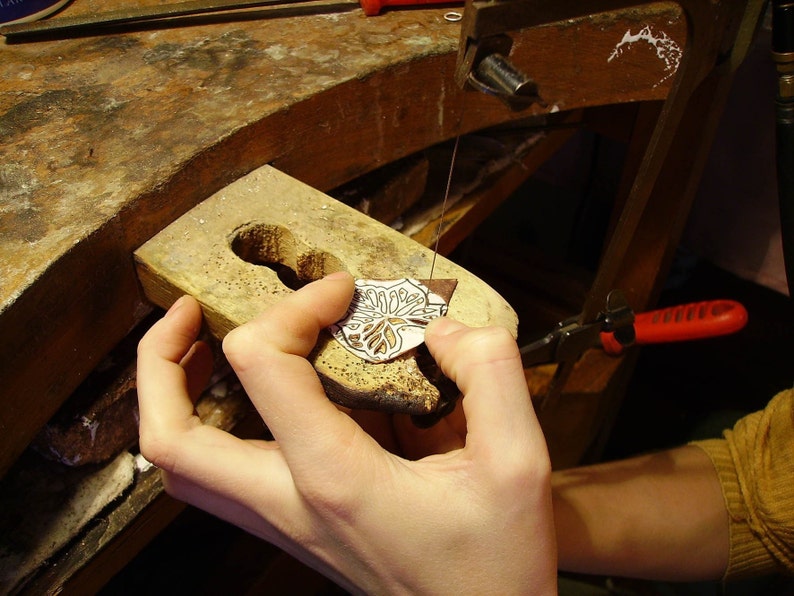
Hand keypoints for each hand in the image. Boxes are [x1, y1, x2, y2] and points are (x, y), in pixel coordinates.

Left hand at [137, 272, 556, 594]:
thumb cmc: (497, 561)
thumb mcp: (520, 461)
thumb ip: (491, 374)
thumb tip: (444, 330)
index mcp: (335, 478)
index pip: (263, 366)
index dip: (293, 307)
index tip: (339, 291)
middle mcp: (290, 503)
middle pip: (171, 440)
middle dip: (160, 363)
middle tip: (190, 312)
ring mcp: (284, 522)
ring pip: (182, 468)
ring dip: (172, 400)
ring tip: (203, 347)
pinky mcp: (294, 528)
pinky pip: (220, 478)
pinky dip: (211, 428)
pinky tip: (258, 396)